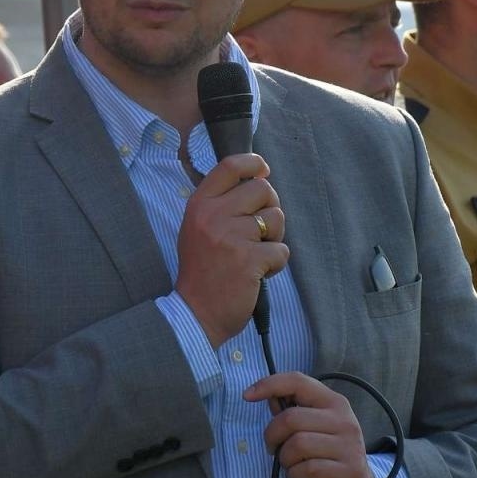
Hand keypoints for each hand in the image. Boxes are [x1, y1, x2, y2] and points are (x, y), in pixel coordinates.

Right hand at [175, 152, 287, 346]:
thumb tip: (260, 178)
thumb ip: (221, 204)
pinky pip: (281, 250)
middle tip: (260, 232)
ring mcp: (232, 237)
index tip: (264, 171)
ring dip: (274, 237)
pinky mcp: (250, 259)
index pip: (230, 165)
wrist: (195, 314)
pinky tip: (257, 274)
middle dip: (270, 208)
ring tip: (256, 255)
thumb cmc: (202, 272)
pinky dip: (276, 264)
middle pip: (262, 189)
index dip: (254, 163)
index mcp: (199, 205)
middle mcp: (214, 216)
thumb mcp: (198, 229)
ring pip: (276, 219)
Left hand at [244, 371, 381, 477]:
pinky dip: (294, 477)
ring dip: (285, 460)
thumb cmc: (325, 459)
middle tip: (274, 450)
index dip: (269, 384)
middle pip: (291, 418)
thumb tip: (267, 394)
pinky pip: (308, 470)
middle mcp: (345, 419)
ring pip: (297, 445)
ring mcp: (351, 445)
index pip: (298, 381)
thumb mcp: (310, 432)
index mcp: (334, 402)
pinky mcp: (351, 471)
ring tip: (291, 465)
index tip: (247, 396)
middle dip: (272, 437)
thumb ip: (291, 412)